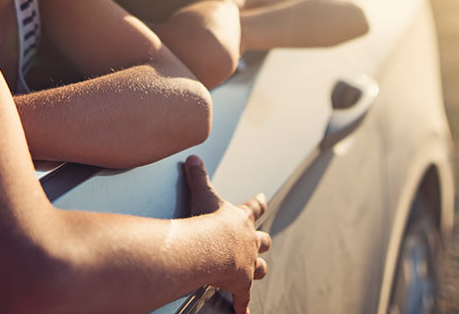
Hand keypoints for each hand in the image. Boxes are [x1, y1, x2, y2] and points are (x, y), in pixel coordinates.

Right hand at [185, 155, 270, 313]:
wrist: (210, 248)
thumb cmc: (208, 222)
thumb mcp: (204, 194)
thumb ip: (198, 177)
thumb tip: (193, 158)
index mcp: (240, 220)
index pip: (254, 207)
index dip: (258, 203)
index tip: (263, 198)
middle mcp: (248, 241)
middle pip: (263, 240)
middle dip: (263, 240)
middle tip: (265, 240)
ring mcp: (246, 263)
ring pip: (260, 267)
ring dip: (258, 269)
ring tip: (258, 272)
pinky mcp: (240, 284)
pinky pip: (243, 298)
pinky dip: (242, 305)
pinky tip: (241, 313)